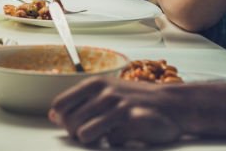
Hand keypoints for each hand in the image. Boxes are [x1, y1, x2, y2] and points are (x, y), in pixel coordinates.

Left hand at [50, 77, 183, 146]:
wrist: (172, 104)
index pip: (59, 105)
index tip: (73, 123)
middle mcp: (105, 93)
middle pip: (70, 122)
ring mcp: (119, 107)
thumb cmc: (135, 98)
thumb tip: (53, 115)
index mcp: (94, 83)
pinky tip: (125, 134)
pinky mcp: (133, 122)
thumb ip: (80, 101)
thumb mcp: (106, 92)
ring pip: (85, 133)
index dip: (62, 119)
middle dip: (76, 133)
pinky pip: (111, 141)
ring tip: (106, 133)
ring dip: (94, 138)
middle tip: (92, 132)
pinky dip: (115, 141)